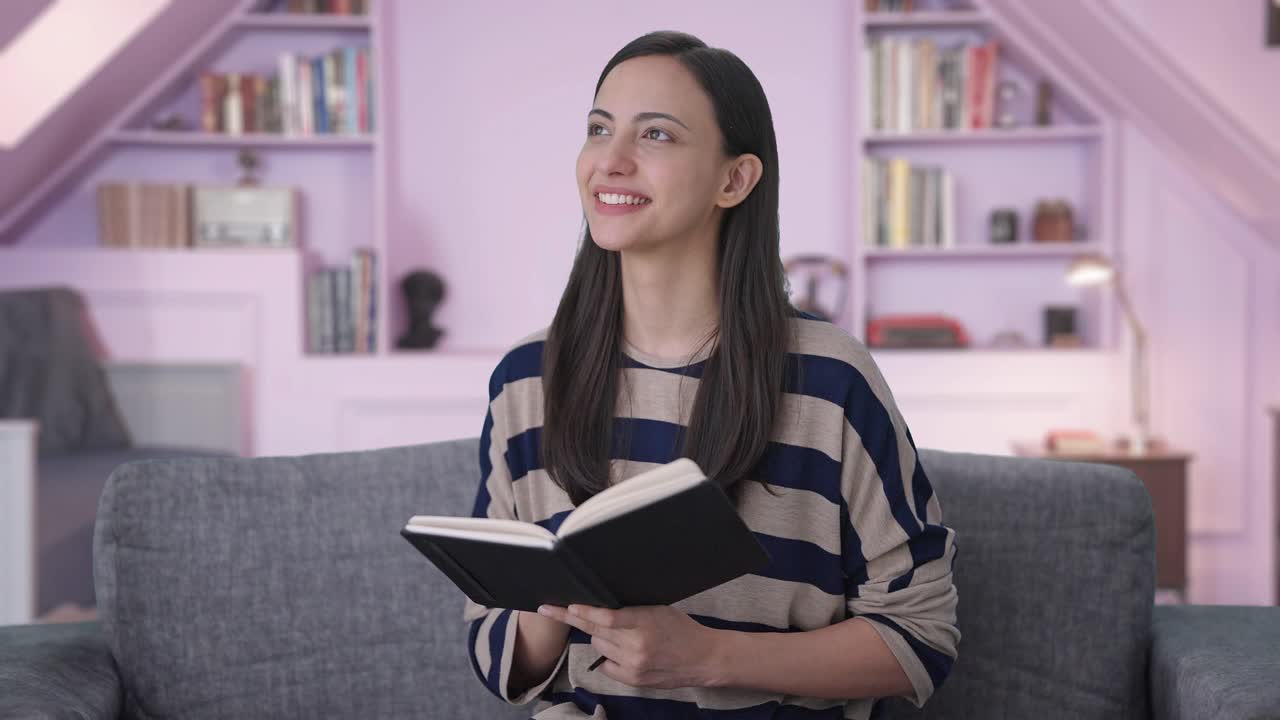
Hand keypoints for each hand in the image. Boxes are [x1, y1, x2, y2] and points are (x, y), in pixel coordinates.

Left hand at [537, 603, 723, 689]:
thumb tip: (601, 608)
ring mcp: (633, 665)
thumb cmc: (681, 629)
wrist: (703, 659)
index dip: (583, 612)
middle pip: (595, 632)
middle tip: (553, 610)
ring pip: (599, 647)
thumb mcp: (658, 610)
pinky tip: (618, 650)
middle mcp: (636, 646)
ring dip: (599, 637)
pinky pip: (605, 665)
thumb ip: (631, 610)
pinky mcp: (632, 680)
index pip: (605, 617)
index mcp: (644, 623)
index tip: (566, 607)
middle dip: (574, 620)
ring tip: (616, 633)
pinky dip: (606, 656)